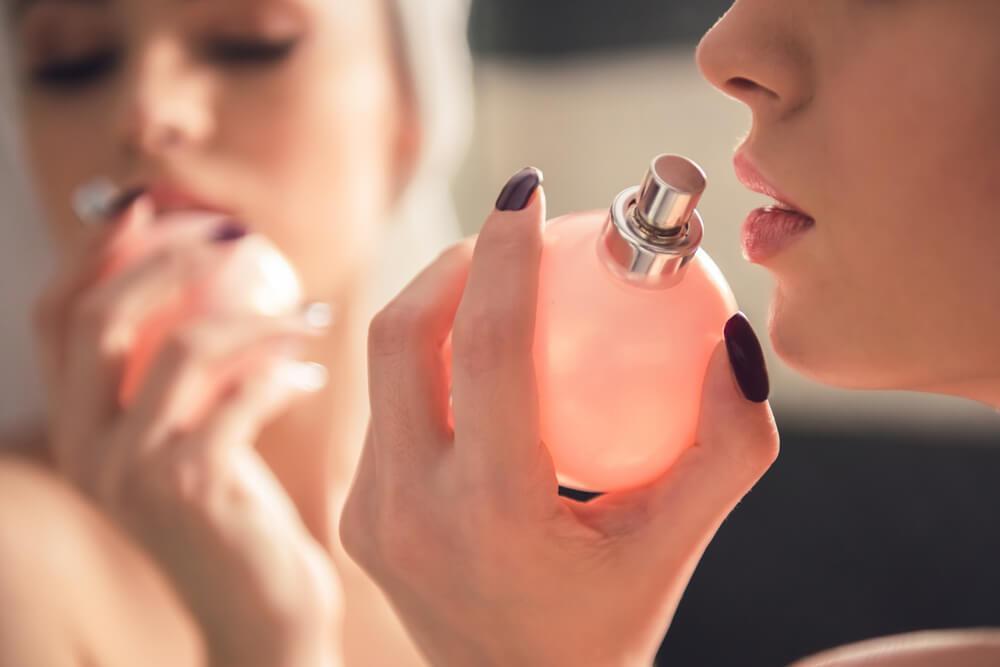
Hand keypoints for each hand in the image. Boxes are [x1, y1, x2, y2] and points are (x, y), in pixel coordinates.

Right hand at [34, 192, 341, 666]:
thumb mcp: (190, 436)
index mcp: (77, 429)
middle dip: (165, 261)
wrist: (259, 608)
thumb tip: (215, 275)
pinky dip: (280, 373)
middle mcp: (85, 448)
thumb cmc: (236, 513)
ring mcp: (130, 472)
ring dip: (252, 318)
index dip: (96, 250)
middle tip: (234, 241)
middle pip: (100, 317)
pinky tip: (310, 381)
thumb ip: (180, 376)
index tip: (149, 205)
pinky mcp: (187, 489)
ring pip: (178, 349)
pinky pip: (237, 396)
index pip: (57, 315)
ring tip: (304, 319)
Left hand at [341, 177, 778, 665]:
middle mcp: (408, 509)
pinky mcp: (355, 517)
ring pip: (380, 366)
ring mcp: (368, 514)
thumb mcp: (681, 541)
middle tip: (509, 232)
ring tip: (491, 281)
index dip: (504, 252)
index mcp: (489, 513)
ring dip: (432, 302)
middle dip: (452, 260)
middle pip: (400, 337)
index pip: (487, 347)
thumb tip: (732, 336)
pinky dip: (427, 361)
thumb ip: (729, 445)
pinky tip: (475, 359)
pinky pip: (386, 409)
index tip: (527, 190)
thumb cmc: (608, 621)